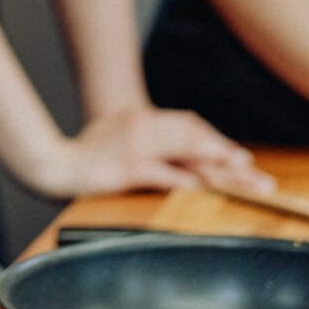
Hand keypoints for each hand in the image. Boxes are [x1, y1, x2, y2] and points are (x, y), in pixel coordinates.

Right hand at [38, 106, 274, 200]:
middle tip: (254, 171)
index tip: (239, 157)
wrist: (55, 163)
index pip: (188, 125)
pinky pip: (165, 174)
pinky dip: (187, 181)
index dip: (216, 140)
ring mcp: (136, 147)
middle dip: (227, 154)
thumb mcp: (117, 134)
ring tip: (242, 178)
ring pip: (188, 152)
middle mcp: (142, 127)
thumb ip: (145, 136)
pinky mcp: (128, 168)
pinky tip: (207, 189)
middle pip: (195, 137)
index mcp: (141, 118)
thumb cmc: (86, 154)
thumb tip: (175, 148)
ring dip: (218, 166)